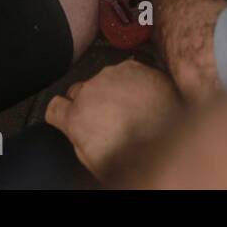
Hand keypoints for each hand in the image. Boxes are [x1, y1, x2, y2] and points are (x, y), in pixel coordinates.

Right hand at [44, 60, 182, 179]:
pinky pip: (125, 71)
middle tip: (104, 118)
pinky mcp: (134, 66)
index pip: (54, 106)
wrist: (172, 132)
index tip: (65, 116)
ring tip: (130, 109)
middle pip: (78, 90)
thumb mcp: (94, 159)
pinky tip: (143, 98)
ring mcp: (112, 75)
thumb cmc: (138, 152)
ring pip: (103, 80)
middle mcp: (91, 90)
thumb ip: (78, 139)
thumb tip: (76, 131)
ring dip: (110, 91)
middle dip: (87, 101)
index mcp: (77, 117)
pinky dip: (130, 82)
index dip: (60, 113)